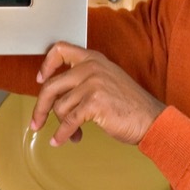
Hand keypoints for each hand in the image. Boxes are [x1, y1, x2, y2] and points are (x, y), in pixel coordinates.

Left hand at [31, 42, 164, 146]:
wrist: (152, 120)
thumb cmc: (132, 106)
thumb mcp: (108, 80)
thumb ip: (85, 79)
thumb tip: (58, 96)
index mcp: (94, 59)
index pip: (60, 49)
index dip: (46, 65)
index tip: (40, 80)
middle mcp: (91, 68)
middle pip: (51, 85)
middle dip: (41, 108)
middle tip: (37, 121)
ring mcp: (93, 84)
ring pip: (60, 107)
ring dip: (63, 126)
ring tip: (74, 133)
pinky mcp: (94, 103)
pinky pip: (68, 122)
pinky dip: (62, 134)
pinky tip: (61, 140)